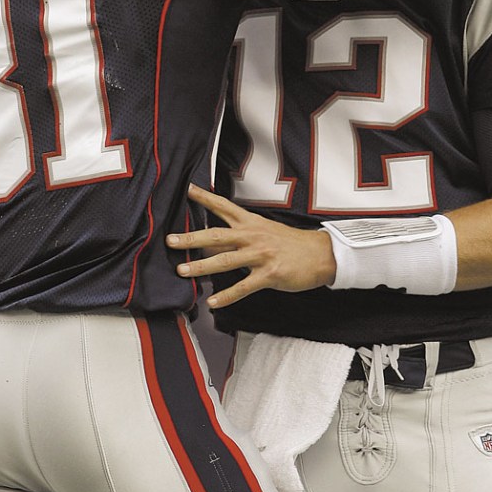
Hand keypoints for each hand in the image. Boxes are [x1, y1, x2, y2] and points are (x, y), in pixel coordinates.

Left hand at [166, 183, 336, 307]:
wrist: (321, 255)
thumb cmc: (292, 244)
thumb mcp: (266, 230)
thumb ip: (243, 233)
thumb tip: (217, 240)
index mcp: (252, 223)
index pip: (225, 207)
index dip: (205, 199)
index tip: (188, 190)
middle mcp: (253, 236)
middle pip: (216, 235)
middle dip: (191, 238)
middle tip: (170, 240)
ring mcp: (260, 255)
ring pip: (225, 261)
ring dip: (201, 267)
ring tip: (183, 271)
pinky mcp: (269, 274)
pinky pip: (243, 287)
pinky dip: (226, 296)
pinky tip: (212, 302)